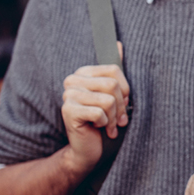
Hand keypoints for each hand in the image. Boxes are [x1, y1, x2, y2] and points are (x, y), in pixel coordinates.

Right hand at [60, 42, 128, 174]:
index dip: (124, 90)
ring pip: (108, 100)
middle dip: (121, 107)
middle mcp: (72, 81)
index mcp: (83, 73)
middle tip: (119, 120)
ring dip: (113, 118)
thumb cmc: (104, 122)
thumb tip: (120, 44)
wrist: (89, 150)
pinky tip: (97, 128)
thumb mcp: (113, 96)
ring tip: (109, 126)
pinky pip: (100, 112)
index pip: (114, 70)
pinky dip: (105, 124)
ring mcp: (68, 95)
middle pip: (112, 84)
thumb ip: (115, 72)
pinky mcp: (68, 111)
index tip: (123, 104)